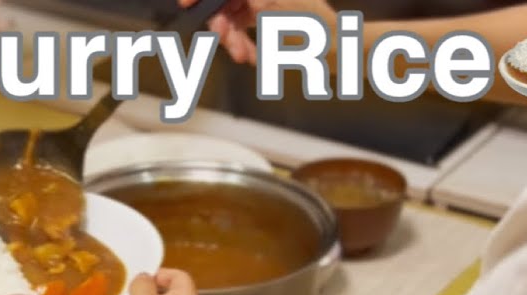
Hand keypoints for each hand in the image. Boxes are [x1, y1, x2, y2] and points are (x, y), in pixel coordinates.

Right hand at [180, 0, 336, 63]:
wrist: (339, 51)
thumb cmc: (315, 29)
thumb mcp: (270, 7)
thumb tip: (221, 0)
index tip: (188, 4)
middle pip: (228, 2)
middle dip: (222, 23)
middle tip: (223, 38)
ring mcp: (267, 3)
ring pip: (235, 19)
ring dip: (234, 40)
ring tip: (243, 56)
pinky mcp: (270, 20)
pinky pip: (247, 32)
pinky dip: (246, 45)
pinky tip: (254, 56)